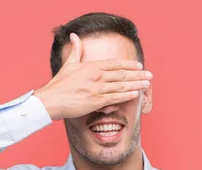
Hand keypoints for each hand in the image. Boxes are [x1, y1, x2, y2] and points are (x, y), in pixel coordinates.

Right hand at [33, 33, 152, 120]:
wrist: (51, 100)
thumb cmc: (59, 84)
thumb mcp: (69, 64)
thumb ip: (76, 50)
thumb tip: (74, 35)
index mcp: (91, 66)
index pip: (115, 63)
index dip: (128, 64)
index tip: (139, 65)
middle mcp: (97, 76)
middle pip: (122, 74)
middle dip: (138, 74)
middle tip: (150, 75)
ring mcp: (97, 89)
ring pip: (121, 86)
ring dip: (136, 84)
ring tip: (147, 84)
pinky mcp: (96, 101)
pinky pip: (115, 98)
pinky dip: (126, 95)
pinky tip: (135, 94)